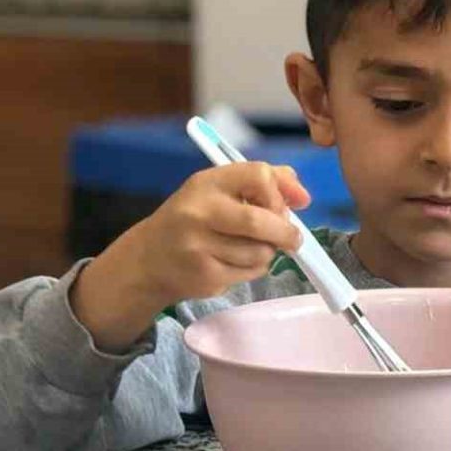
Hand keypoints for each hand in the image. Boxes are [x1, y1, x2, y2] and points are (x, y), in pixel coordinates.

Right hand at [71, 163, 309, 350]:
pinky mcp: (204, 275)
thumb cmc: (192, 219)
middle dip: (285, 232)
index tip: (293, 205)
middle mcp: (200, 211)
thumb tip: (301, 195)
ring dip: (267, 253)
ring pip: (260, 251)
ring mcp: (199, 246)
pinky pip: (250, 273)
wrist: (148, 259)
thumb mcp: (217, 190)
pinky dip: (253, 269)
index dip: (282, 191)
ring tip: (252, 249)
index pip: (258, 175)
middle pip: (260, 221)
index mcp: (207, 183)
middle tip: (292, 239)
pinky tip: (235, 263)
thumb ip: (260, 182)